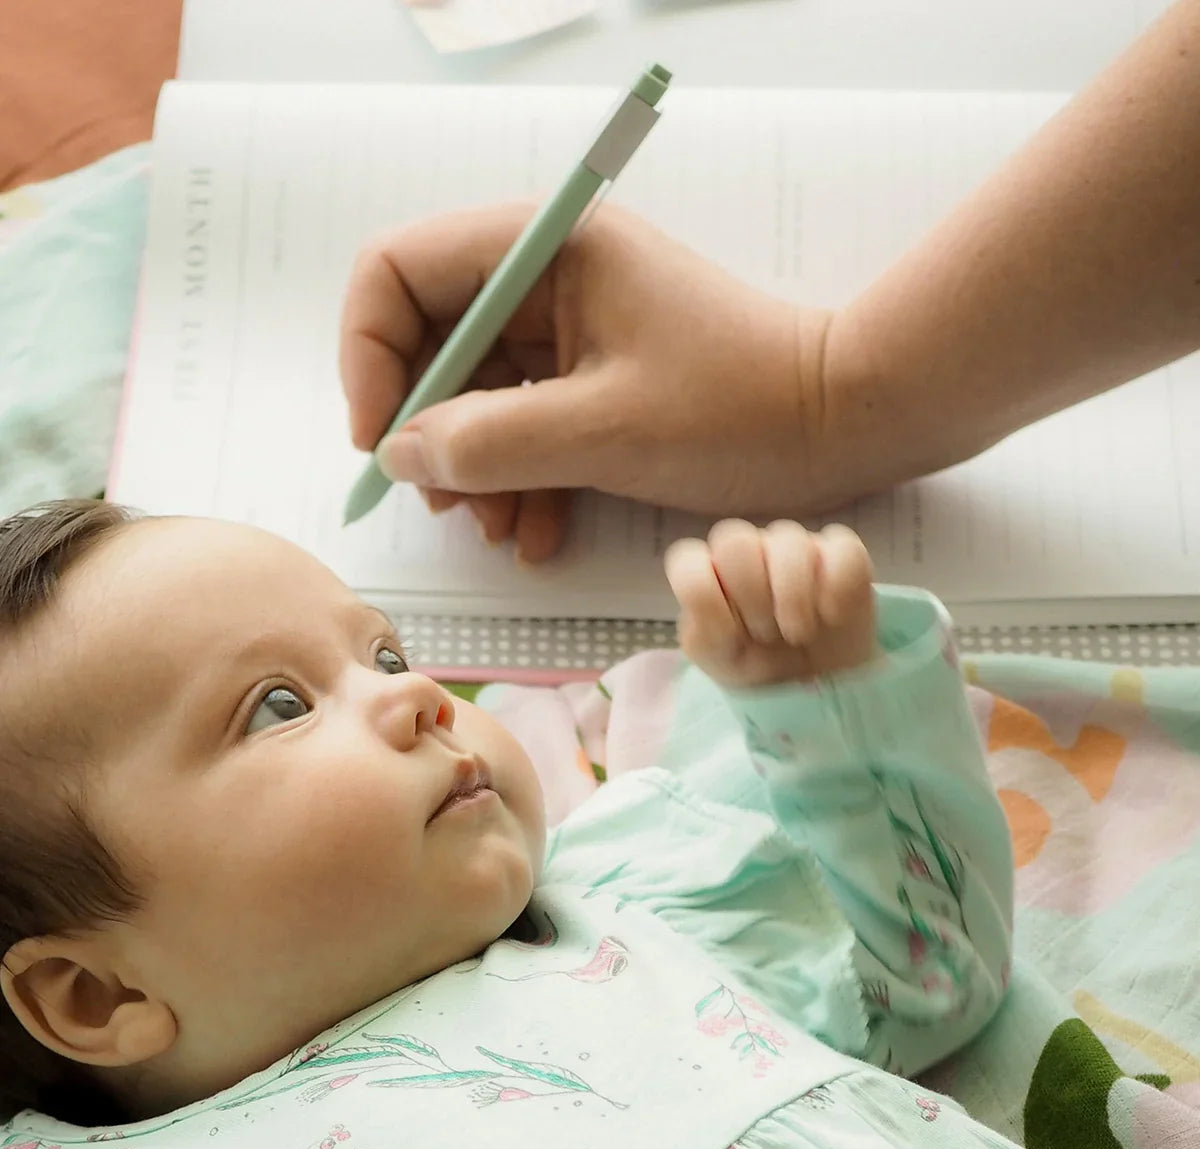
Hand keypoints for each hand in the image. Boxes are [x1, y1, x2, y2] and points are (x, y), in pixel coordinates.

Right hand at [339, 203, 837, 562]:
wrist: (842, 426)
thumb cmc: (741, 408)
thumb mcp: (604, 431)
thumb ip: (490, 443)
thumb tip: (399, 455)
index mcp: (544, 248)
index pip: (399, 272)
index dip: (371, 356)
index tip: (383, 443)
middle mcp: (545, 278)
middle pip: (430, 343)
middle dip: (427, 431)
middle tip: (443, 504)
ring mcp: (569, 331)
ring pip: (474, 397)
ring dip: (474, 471)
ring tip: (497, 529)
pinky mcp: (593, 381)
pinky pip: (523, 427)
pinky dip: (519, 482)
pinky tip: (536, 534)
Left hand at [664, 520, 876, 688]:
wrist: (814, 686)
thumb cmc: (757, 664)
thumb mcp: (717, 660)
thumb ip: (702, 633)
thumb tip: (715, 615)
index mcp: (712, 572)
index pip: (688, 560)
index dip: (704, 600)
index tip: (727, 638)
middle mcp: (751, 551)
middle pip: (734, 541)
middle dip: (748, 594)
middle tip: (764, 634)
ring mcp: (797, 548)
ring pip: (789, 540)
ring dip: (792, 596)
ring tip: (797, 634)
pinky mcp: (843, 556)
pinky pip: (842, 549)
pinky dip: (835, 587)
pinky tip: (830, 617)